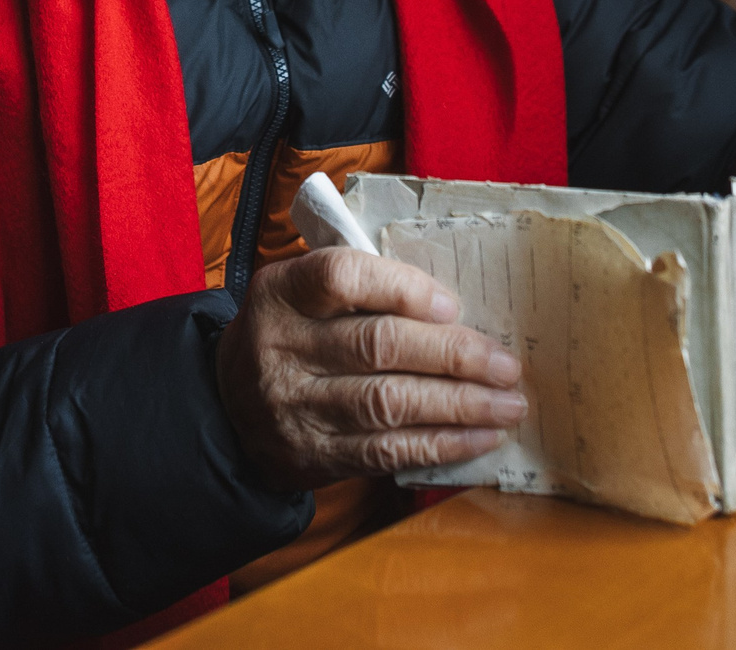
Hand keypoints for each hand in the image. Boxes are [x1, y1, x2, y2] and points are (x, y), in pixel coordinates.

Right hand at [215, 247, 526, 489]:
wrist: (228, 409)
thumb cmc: (290, 336)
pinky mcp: (313, 457)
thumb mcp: (299, 294)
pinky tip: (479, 437)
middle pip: (378, 346)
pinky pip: (386, 452)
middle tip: (506, 363)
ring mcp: (295, 407)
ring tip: (507, 402)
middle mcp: (282, 347)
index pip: (342, 277)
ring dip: (459, 405)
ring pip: (388, 403)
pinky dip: (440, 444)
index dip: (403, 288)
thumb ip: (360, 288)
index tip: (452, 304)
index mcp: (280, 292)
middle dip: (453, 355)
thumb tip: (454, 306)